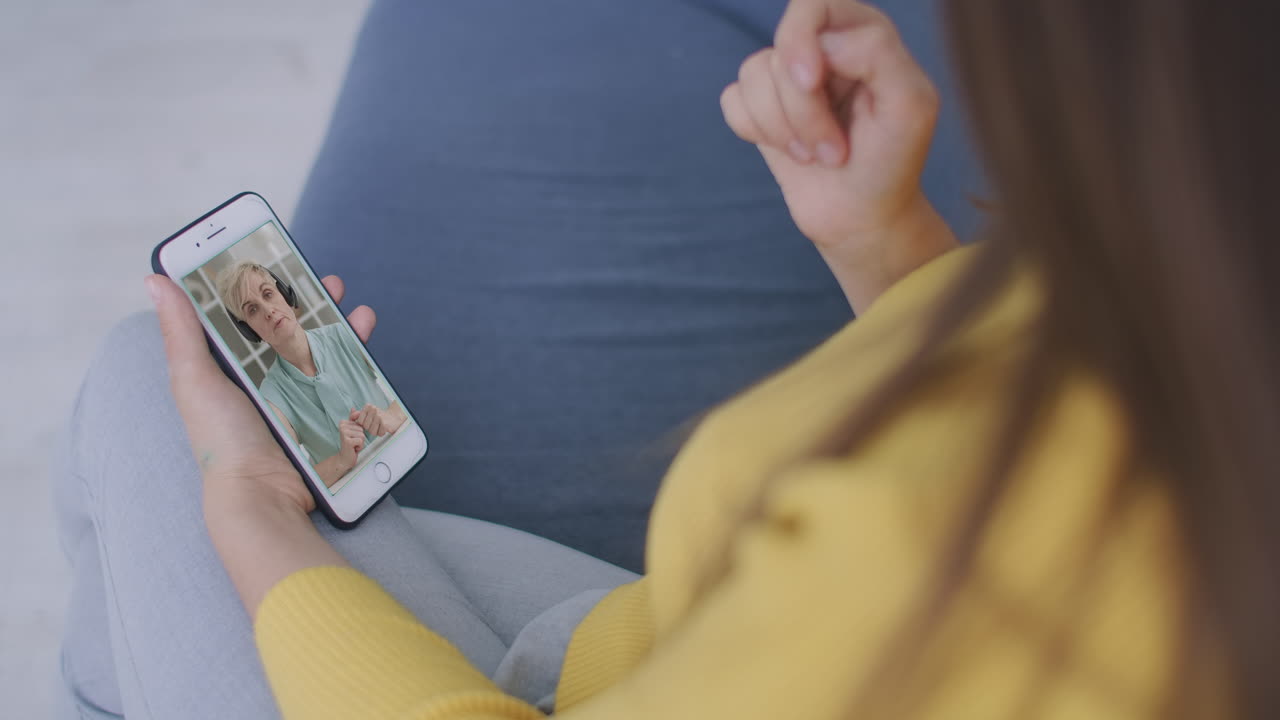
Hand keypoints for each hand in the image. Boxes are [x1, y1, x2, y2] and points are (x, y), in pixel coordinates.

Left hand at [147, 272, 377, 517]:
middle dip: (310, 300)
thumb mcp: (195, 380)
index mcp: (231, 369)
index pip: (246, 316)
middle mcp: (265, 379)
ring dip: (340, 322)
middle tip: (324, 279)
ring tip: (352, 306)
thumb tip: (156, 279)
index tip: (274, 259)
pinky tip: (364, 337)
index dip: (261, 286)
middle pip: (291, 328)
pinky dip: (359, 353)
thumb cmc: (223, 442)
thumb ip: (182, 331)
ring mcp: (300, 396)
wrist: (263, 496)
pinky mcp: (329, 413)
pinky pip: (347, 376)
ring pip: (324, 347)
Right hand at [336, 418, 365, 470]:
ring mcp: (344, 433)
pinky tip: (354, 448)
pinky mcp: (347, 441)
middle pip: (362, 429)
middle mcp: (342, 426)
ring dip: (360, 442)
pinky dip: (360, 446)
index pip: (360, 422)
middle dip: (360, 437)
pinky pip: (361, 441)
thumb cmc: (350, 443)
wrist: (345, 458)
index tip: (353, 436)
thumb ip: (352, 419)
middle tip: (353, 441)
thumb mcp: (352, 430)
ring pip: (362, 435)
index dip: (359, 431)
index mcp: (343, 422)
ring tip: (354, 444)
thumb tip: (353, 408)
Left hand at [349, 403, 393, 437]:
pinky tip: (384, 428)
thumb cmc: (379, 417)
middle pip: (365, 427)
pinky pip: (379, 434)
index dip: (364, 424)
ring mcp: (380, 416)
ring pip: (372, 431)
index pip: (359, 421)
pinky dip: (381, 433)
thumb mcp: (368, 414)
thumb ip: (357, 414)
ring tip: (380, 426)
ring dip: (376, 432)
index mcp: (368, 406)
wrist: (395, 418)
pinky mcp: (385, 423)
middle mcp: (373, 409)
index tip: (370, 421)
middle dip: (370, 428)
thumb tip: (351, 414)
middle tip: (376, 424)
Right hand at [720, 0, 939, 251]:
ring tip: (817, 156)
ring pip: (752, 76)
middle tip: (834, 150)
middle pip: (781, 51)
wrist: (862, 217)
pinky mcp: (761, 109)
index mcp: (863, 34)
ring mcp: (788, 79)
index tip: (811, 83)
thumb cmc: (892, 162)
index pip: (813, 4)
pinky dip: (756, 131)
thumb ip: (877, 54)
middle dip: (802, 109)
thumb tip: (824, 45)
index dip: (801, 40)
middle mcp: (823, 48)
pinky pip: (733, 101)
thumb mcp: (910, 106)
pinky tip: (789, 152)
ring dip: (783, 128)